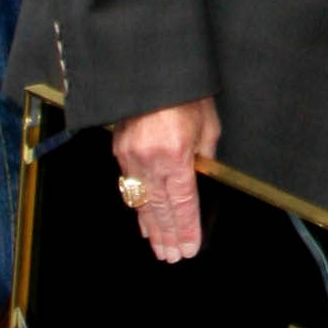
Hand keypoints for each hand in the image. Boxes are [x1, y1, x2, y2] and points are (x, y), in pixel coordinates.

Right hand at [110, 96, 220, 261]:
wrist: (153, 69)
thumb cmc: (186, 93)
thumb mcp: (207, 125)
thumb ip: (204, 157)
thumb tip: (202, 179)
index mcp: (176, 154)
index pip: (183, 203)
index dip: (187, 229)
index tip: (190, 248)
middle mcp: (150, 160)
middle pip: (160, 209)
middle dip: (168, 236)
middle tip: (173, 257)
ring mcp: (131, 156)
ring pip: (141, 202)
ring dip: (151, 228)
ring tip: (160, 248)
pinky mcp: (119, 149)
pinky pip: (129, 186)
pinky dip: (138, 207)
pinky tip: (143, 221)